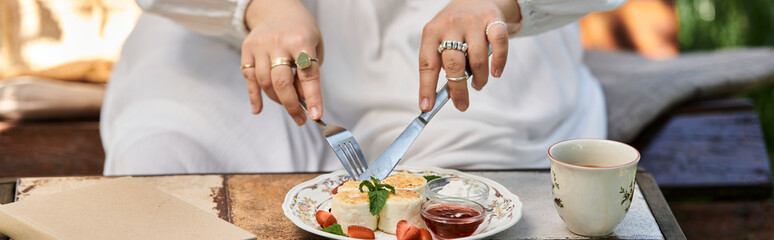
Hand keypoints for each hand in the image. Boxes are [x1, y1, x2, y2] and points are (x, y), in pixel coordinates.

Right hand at [241, 0, 323, 124]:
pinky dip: (254, 96)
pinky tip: (258, 109)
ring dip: (277, 100)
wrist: (277, 9)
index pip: (308, 74)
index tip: (316, 115)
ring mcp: (260, 46)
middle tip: (300, 119)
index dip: (313, 97)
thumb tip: (301, 101)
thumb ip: (308, 73)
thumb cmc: (301, 31)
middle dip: (291, 105)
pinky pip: (249, 78)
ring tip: (288, 105)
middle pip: (281, 82)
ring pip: (265, 82)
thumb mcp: (314, 47)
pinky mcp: (247, 49)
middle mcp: (279, 43)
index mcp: (301, 41)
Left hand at [418, 0, 519, 111]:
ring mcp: (472, 21)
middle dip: (458, 89)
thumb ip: (442, 63)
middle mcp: (450, 25)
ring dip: (479, 78)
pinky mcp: (493, 19)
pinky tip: (495, 72)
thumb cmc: (455, 27)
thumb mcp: (440, 38)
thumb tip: (447, 95)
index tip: (426, 107)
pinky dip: (498, 62)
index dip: (426, 87)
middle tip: (461, 104)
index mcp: (431, 32)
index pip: (427, 64)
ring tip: (478, 84)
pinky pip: (499, 45)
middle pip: (453, 64)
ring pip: (476, 58)